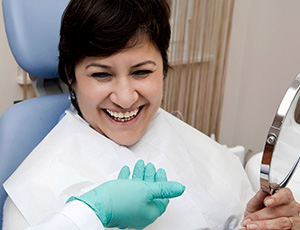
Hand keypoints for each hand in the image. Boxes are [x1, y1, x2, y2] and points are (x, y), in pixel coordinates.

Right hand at [67, 160, 184, 228]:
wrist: (96, 204)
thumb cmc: (121, 198)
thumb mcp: (147, 190)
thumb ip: (164, 189)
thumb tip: (181, 188)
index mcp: (149, 212)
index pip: (162, 197)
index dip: (162, 182)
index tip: (160, 171)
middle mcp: (140, 213)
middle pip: (150, 192)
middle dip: (150, 176)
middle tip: (150, 166)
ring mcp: (128, 209)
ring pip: (137, 190)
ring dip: (139, 175)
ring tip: (140, 164)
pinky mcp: (118, 204)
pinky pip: (126, 190)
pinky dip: (128, 179)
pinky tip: (126, 170)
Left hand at [241, 188, 299, 228]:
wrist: (257, 222)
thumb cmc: (259, 210)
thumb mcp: (256, 202)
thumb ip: (259, 196)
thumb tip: (262, 189)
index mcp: (285, 197)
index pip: (285, 194)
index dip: (276, 198)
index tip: (266, 201)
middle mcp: (292, 208)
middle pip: (279, 211)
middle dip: (261, 215)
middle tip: (250, 219)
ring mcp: (295, 220)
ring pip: (281, 223)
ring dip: (264, 225)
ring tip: (251, 226)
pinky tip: (259, 229)